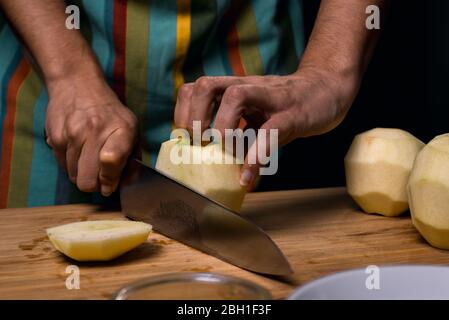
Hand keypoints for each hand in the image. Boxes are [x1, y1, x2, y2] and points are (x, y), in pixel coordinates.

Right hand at [45, 75, 137, 195]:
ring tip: (90, 158)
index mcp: (121, 130)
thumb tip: (126, 182)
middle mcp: (95, 131)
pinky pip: (63, 167)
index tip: (111, 184)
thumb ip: (133, 157)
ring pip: (74, 177)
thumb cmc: (110, 112)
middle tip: (101, 177)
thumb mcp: (131, 127)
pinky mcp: (55, 137)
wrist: (77, 84)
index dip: (110, 180)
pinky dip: (71, 165)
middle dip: (96, 185)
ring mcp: (73, 134)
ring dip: (83, 174)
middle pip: (88, 180)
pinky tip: (78, 150)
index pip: (111, 162)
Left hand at [174, 67, 358, 188]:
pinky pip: (271, 131)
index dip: (183, 111)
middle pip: (206, 85)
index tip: (185, 138)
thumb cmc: (286, 108)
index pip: (196, 88)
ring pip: (236, 97)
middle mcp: (248, 88)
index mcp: (235, 89)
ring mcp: (271, 98)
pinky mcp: (293, 113)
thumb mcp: (256, 116)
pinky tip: (248, 175)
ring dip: (222, 129)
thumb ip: (239, 134)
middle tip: (200, 145)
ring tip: (224, 153)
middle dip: (194, 118)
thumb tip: (222, 170)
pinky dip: (256, 155)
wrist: (326, 91)